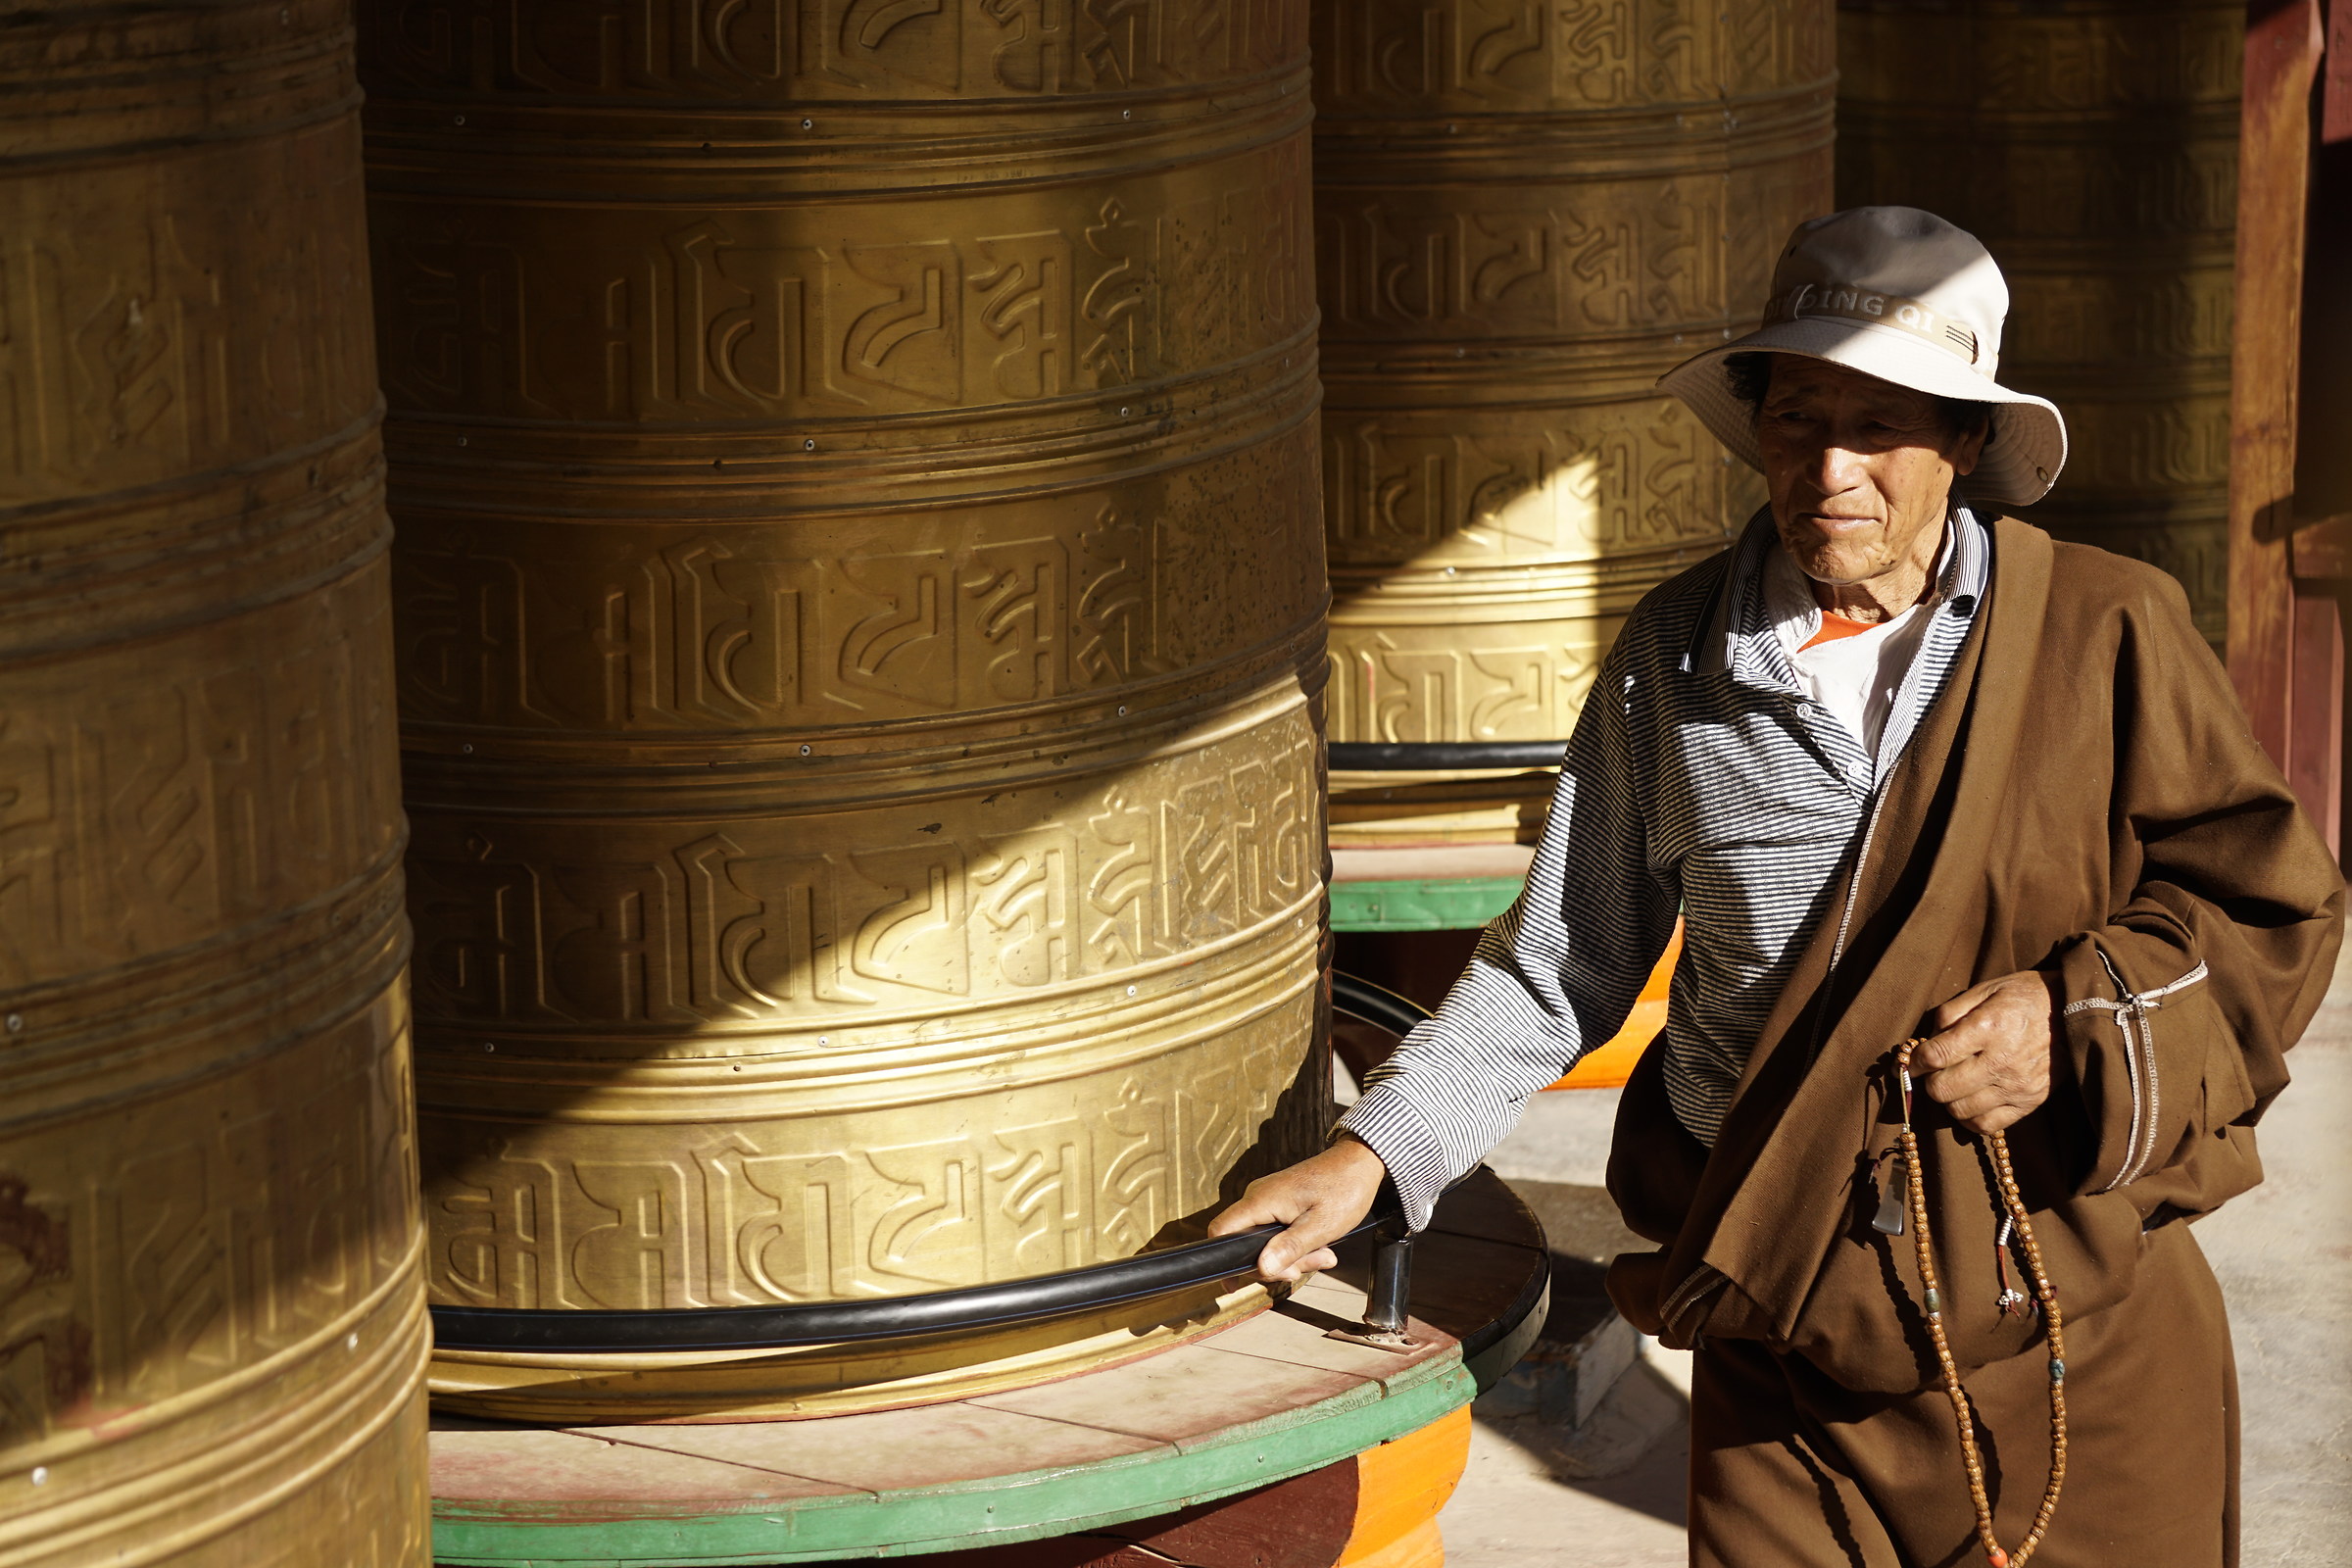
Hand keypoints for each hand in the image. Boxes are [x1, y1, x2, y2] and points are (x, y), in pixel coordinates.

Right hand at [1207, 1136, 1388, 1282]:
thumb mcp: (1321, 1226)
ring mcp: (1269, 1200)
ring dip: (1291, 1256)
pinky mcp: (1280, 1203)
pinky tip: (1317, 1246)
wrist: (1360, 1163)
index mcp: (1261, 1200)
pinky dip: (1295, 1245)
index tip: (1238, 1282)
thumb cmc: (1344, 1188)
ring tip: (1322, 1255)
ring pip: (1265, 1241)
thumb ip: (1289, 1248)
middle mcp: (1258, 1197)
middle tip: (1304, 1267)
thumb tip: (1262, 1267)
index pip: (1222, 1230)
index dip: (1225, 1259)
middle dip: (1274, 1264)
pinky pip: (1276, 1232)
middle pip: (1245, 1243)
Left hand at [1914, 970, 2059, 1134]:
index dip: (1912, 1062)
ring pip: (1960, 1110)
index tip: (1906, 1064)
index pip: (1935, 1056)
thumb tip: (1925, 1040)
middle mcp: (2001, 1060)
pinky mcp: (2030, 1102)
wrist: (2076, 1010)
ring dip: (1948, 1100)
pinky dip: (1969, 1118)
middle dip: (1929, 1081)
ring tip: (1954, 1084)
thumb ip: (1951, 1013)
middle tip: (1933, 1072)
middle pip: (1942, 1089)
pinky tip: (1969, 1101)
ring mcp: (2017, 1085)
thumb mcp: (1986, 989)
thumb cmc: (2024, 997)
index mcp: (1988, 1027)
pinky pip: (1987, 1125)